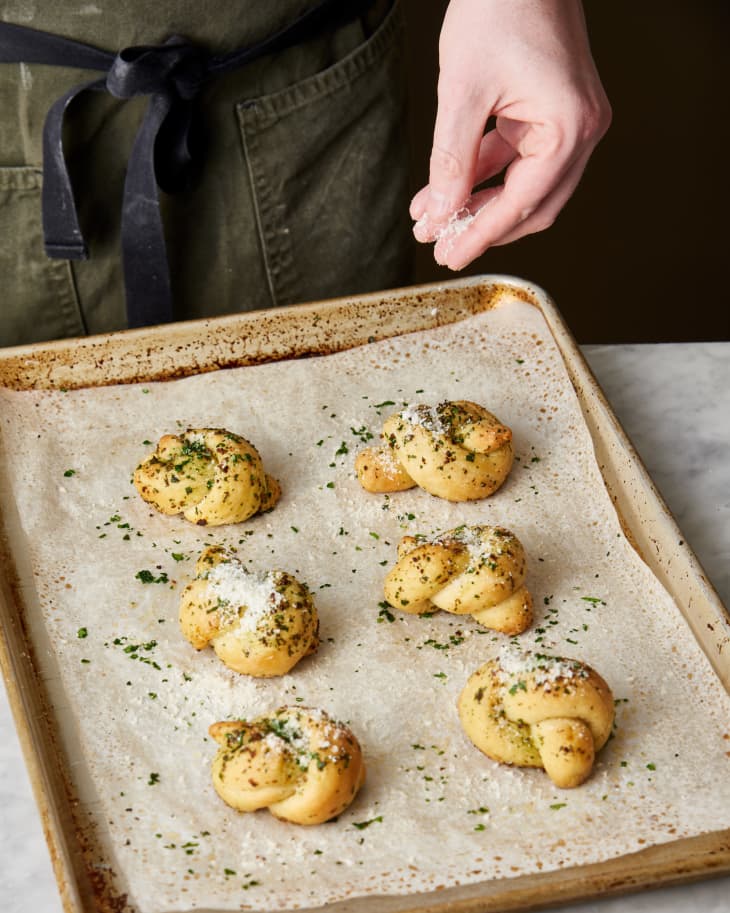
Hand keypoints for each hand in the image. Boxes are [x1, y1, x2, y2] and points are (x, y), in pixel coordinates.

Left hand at [411, 0, 610, 269]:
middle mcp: (581, 130)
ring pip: (524, 187)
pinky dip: (484, 175)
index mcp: (569, 128)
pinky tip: (446, 188)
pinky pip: (518, 159)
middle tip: (442, 245)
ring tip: (433, 218)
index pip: (522, 203)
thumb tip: (440, 214)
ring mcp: (570, 122)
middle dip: (483, 226)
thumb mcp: (462, 90)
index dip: (481, 234)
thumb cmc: (500, 6)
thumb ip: (451, 160)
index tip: (450, 256)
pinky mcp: (551, 112)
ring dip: (479, 203)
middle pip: (532, 206)